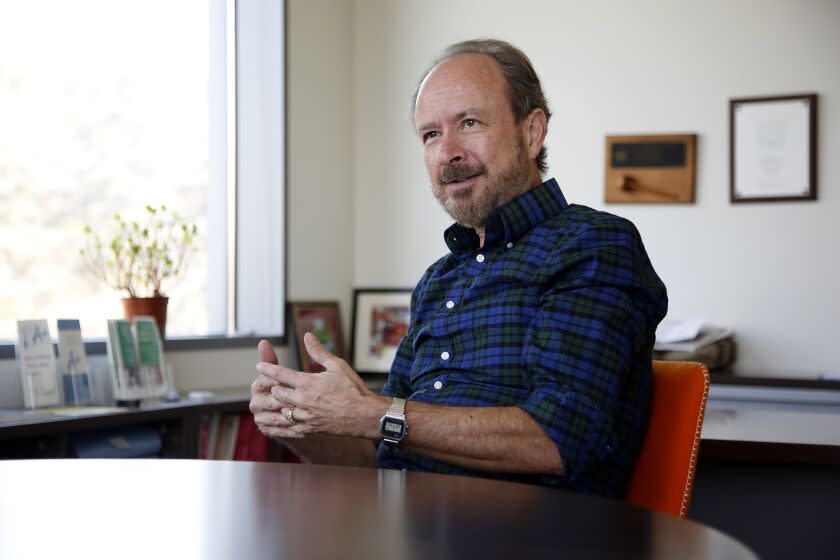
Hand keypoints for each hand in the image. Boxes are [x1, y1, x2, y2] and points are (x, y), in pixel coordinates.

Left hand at [255, 333, 380, 438]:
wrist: (364, 415)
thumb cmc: (352, 389)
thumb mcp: (337, 365)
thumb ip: (318, 352)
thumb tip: (307, 336)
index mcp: (308, 383)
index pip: (280, 374)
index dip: (268, 369)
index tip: (260, 366)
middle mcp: (302, 400)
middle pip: (276, 393)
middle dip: (272, 387)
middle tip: (269, 384)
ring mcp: (305, 416)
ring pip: (280, 410)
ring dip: (277, 404)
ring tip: (275, 400)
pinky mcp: (309, 428)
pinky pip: (289, 426)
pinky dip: (283, 421)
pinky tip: (283, 418)